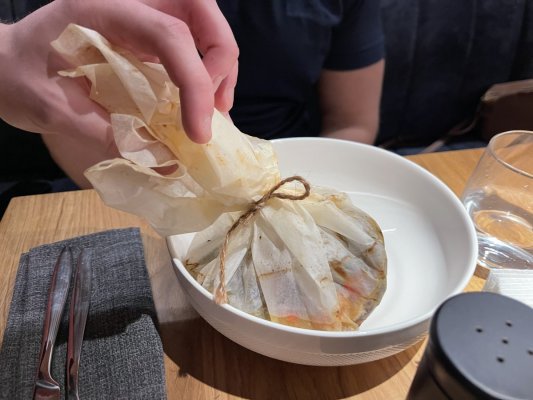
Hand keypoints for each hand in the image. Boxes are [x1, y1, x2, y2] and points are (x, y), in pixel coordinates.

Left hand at [0, 0, 237, 185]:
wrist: (1, 65)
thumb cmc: (16, 79)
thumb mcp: (52, 109)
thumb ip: (107, 134)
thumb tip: (164, 162)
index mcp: (102, 9)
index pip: (169, 35)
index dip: (194, 83)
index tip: (198, 132)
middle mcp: (130, 3)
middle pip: (201, 12)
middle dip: (220, 59)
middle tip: (216, 107)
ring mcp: (140, 18)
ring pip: (203, 25)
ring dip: (219, 66)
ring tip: (213, 110)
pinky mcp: (145, 36)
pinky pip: (191, 45)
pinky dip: (204, 73)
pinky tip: (198, 104)